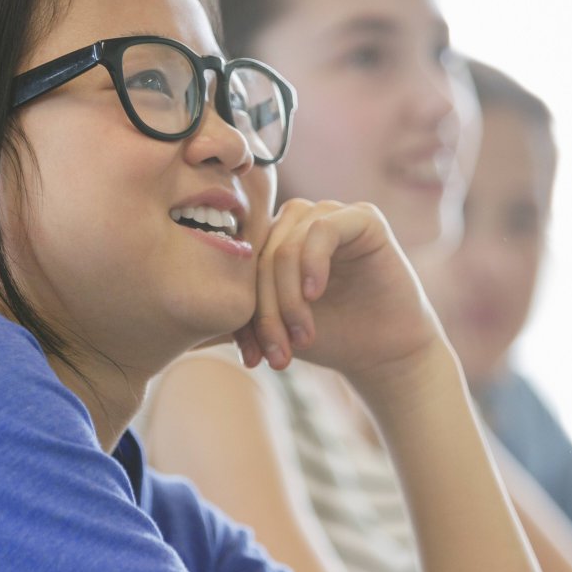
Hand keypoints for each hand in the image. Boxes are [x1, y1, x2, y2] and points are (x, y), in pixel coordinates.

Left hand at [234, 199, 443, 396]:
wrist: (384, 353)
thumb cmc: (329, 336)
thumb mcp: (274, 327)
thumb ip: (238, 314)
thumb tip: (187, 320)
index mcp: (274, 239)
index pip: (241, 264)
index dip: (242, 311)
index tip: (252, 357)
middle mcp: (299, 221)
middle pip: (261, 256)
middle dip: (266, 311)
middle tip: (279, 354)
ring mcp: (331, 214)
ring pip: (286, 247)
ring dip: (288, 298)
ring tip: (302, 337)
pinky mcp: (363, 217)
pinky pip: (322, 230)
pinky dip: (312, 264)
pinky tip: (315, 295)